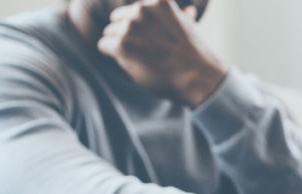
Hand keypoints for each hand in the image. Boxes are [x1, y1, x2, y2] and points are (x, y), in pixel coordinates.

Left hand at [97, 0, 227, 106]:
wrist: (198, 78)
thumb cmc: (195, 57)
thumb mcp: (190, 29)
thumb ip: (181, 17)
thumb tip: (188, 11)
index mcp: (158, 2)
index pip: (135, 10)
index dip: (141, 27)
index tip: (152, 41)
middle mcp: (142, 10)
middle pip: (118, 19)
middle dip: (128, 35)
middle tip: (147, 52)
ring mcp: (131, 26)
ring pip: (109, 33)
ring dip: (121, 47)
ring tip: (143, 59)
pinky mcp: (122, 44)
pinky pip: (103, 46)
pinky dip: (113, 56)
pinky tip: (132, 63)